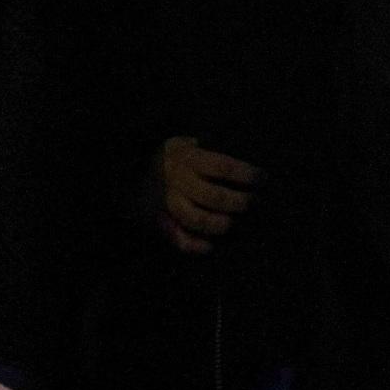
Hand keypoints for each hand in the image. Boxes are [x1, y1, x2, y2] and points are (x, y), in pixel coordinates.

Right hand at [147, 136, 262, 253]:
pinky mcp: (159, 219)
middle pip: (214, 196)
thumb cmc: (169, 155)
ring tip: (236, 223)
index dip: (245, 174)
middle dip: (240, 202)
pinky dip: (194, 246)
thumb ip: (206, 149)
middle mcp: (177, 179)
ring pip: (196, 218)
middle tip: (255, 202)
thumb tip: (241, 150)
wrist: (126, 166)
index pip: (222, 166)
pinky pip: (177, 237)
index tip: (263, 178)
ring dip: (220, 224)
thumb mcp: (185, 143)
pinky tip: (210, 246)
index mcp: (186, 157)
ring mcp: (168, 201)